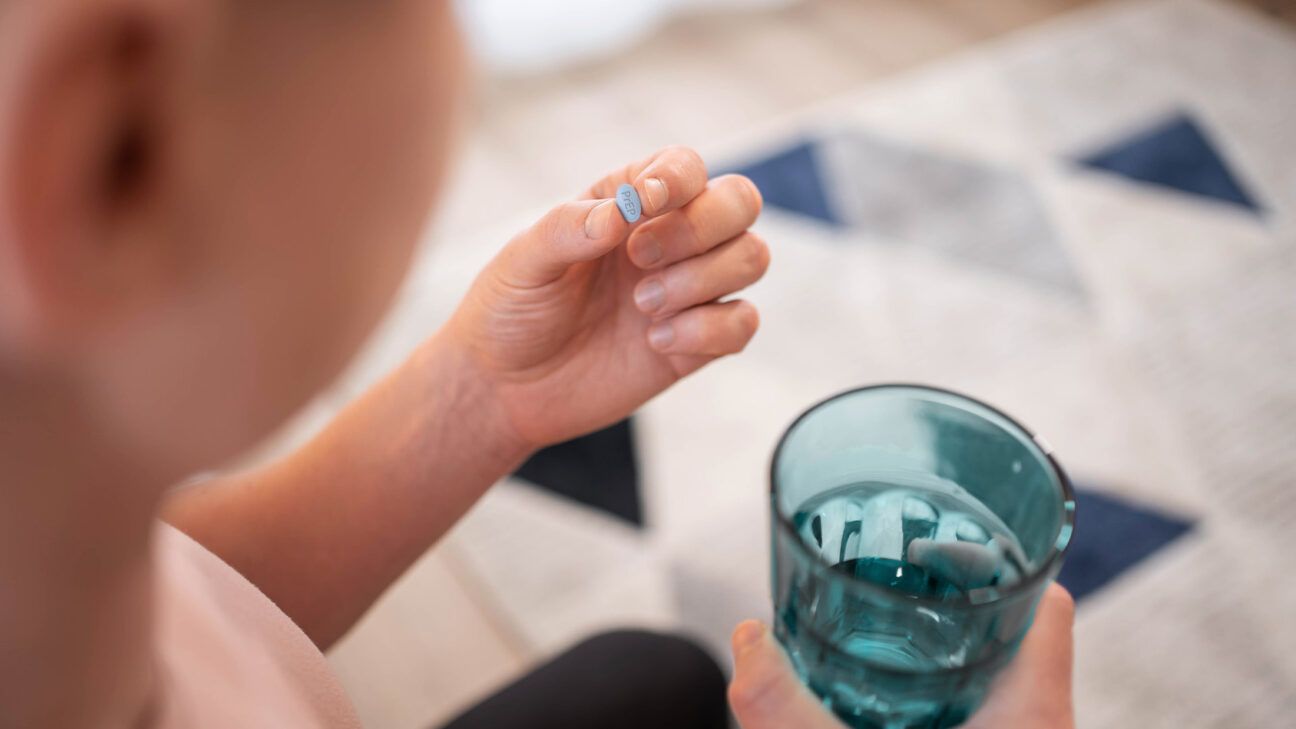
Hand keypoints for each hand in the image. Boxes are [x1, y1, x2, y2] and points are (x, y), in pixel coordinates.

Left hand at [446, 146, 767, 447]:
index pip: (685, 166)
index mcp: (629, 204)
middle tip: (640, 259)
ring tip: (641, 306)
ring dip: (702, 279)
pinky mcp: (699, 343)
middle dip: (701, 226)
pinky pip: (744, 322)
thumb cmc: (510, 311)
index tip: (643, 206)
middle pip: (740, 202)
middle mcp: (670, 239)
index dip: (677, 179)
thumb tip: (622, 212)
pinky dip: (708, 330)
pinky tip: (655, 342)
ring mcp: (690, 291)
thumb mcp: (523, 261)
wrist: (506, 389)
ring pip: (752, 257)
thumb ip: (569, 228)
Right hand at [728, 583, 1075, 728]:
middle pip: (1008, 633)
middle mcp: (1035, 726)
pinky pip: (964, 718)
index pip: (1045, 602)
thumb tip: (746, 639)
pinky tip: (874, 704)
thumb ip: (785, 710)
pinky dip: (925, 702)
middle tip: (879, 578)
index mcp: (1033, 712)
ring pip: (985, 681)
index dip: (999, 556)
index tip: (937, 535)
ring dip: (931, 655)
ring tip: (869, 631)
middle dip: (943, 602)